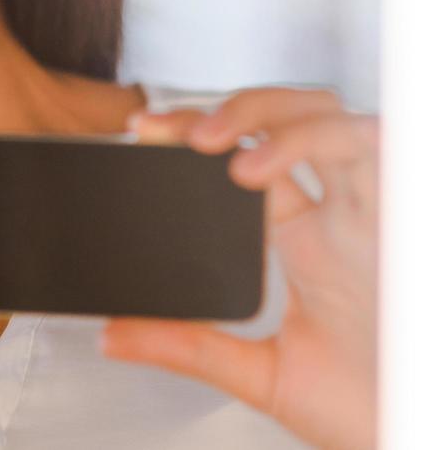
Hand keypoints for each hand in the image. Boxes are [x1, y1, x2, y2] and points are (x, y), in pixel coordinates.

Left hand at [99, 86, 377, 449]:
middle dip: (237, 108)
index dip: (202, 135)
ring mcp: (378, 213)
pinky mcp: (410, 218)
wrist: (419, 437)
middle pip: (294, 121)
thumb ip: (190, 348)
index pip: (252, 160)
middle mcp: (344, 216)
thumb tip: (111, 335)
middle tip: (175, 131)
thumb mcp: (266, 376)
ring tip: (217, 147)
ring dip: (272, 116)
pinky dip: (324, 135)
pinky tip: (272, 160)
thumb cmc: (368, 409)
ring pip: (333, 119)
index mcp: (309, 242)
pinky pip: (380, 146)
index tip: (145, 135)